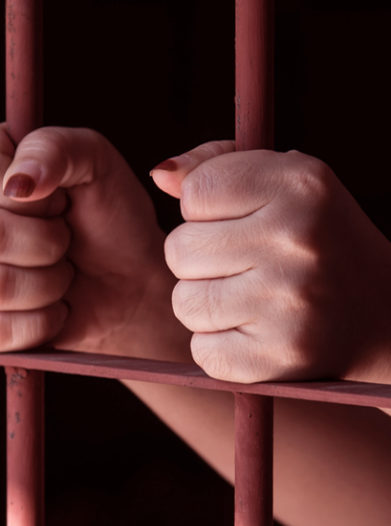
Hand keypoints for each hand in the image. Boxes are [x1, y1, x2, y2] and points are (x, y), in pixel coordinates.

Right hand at [0, 124, 187, 358]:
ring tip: (62, 272)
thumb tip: (19, 183)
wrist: (130, 282)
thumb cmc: (110, 215)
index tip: (59, 199)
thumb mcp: (96, 162)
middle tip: (65, 239)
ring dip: (48, 284)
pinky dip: (41, 322)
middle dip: (47, 243)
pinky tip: (53, 306)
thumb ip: (56, 148)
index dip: (31, 197)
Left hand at [151, 142, 390, 382]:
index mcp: (300, 184)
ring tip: (250, 298)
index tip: (237, 220)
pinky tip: (256, 332)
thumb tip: (161, 173)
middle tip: (243, 265)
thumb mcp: (281, 184)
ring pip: (184, 302)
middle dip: (199, 259)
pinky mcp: (281, 354)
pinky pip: (203, 350)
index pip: (196, 190)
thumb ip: (214, 167)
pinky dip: (219, 346)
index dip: (204, 210)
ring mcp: (291, 300)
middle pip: (179, 248)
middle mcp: (298, 238)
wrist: (382, 316)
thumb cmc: (313, 240)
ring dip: (205, 304)